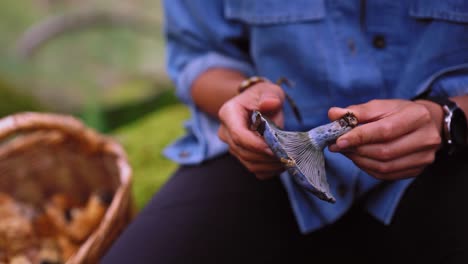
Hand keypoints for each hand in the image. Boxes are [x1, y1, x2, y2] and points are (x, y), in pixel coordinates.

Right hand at [218, 82, 285, 179]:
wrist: (256, 105)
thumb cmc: (262, 96)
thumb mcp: (268, 90)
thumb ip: (270, 95)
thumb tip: (269, 103)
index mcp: (228, 114)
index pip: (239, 135)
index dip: (257, 145)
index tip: (275, 149)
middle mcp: (226, 133)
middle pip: (244, 152)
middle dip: (267, 157)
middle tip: (288, 156)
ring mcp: (232, 147)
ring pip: (249, 163)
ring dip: (270, 165)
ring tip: (288, 160)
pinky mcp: (241, 157)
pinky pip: (255, 170)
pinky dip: (269, 170)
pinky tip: (282, 163)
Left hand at [328, 99, 442, 179]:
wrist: (428, 123)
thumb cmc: (400, 113)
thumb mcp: (381, 106)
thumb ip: (357, 111)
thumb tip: (333, 114)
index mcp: (417, 116)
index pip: (385, 130)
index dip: (359, 137)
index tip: (338, 140)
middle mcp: (426, 138)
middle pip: (384, 151)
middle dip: (356, 149)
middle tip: (337, 146)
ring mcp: (424, 157)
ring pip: (384, 166)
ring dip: (359, 160)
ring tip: (346, 151)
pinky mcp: (417, 170)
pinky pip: (386, 175)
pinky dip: (367, 167)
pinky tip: (358, 158)